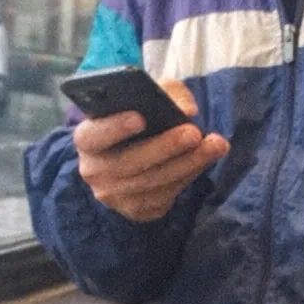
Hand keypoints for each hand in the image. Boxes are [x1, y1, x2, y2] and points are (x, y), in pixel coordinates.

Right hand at [73, 78, 228, 221]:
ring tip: (215, 145)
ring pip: (153, 182)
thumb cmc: (136, 119)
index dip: (114, 128)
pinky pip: (165, 196)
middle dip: (165, 147)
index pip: (93, 136)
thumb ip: (166, 93)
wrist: (128, 157)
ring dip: (188, 163)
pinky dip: (188, 176)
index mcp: (87, 139)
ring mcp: (114, 195)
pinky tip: (205, 160)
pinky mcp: (135, 210)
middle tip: (194, 133)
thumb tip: (188, 110)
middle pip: (130, 162)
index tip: (140, 118)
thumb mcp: (144, 98)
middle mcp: (95, 171)